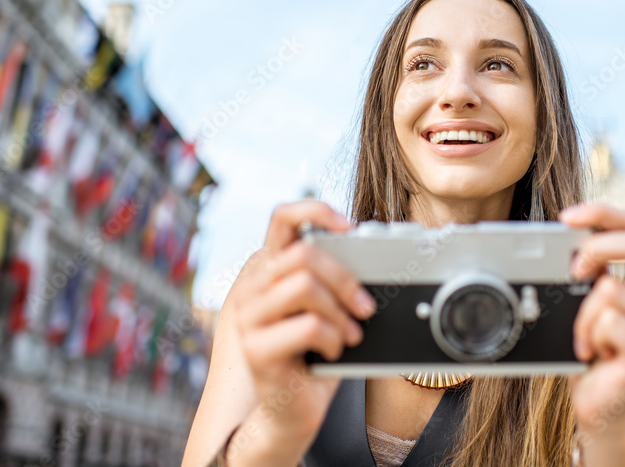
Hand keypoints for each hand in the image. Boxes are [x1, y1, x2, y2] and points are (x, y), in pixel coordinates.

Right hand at [231, 200, 376, 443]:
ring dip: (340, 312)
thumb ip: (335, 281)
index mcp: (271, 270)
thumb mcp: (328, 311)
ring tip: (350, 334)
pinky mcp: (256, 348)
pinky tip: (333, 352)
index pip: (283, 218)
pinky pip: (307, 326)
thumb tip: (374, 253)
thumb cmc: (314, 358)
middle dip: (345, 279)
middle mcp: (254, 288)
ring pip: (304, 286)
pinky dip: (333, 339)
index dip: (316, 211)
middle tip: (364, 306)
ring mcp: (250, 317)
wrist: (291, 413)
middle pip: (304, 254)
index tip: (349, 227)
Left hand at [560, 203, 624, 443]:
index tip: (567, 218)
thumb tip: (564, 236)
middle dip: (597, 249)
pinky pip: (609, 321)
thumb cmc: (591, 346)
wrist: (599, 402)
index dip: (602, 213)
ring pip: (610, 289)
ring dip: (583, 315)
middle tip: (574, 269)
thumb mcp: (585, 299)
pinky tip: (594, 354)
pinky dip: (588, 336)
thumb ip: (588, 268)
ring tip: (587, 337)